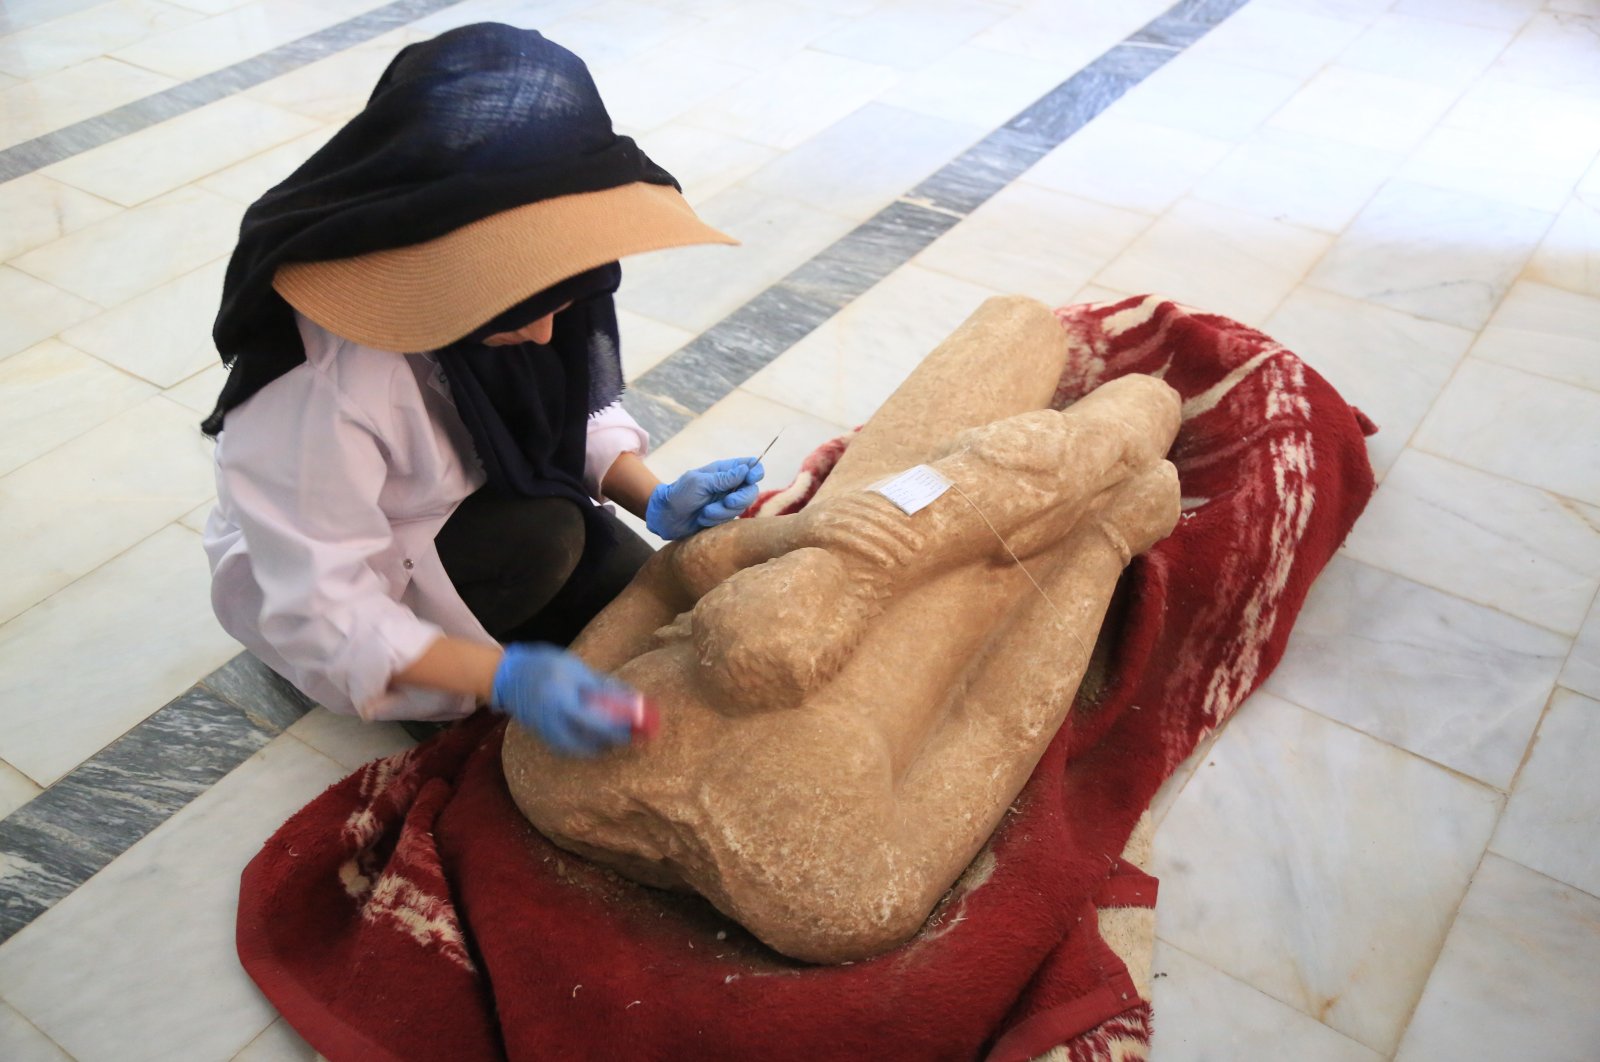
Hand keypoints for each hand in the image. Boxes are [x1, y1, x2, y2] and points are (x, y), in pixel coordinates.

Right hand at [490, 643, 635, 757]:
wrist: (508, 675)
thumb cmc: (544, 665)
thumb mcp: (575, 668)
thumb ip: (600, 685)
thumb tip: (629, 696)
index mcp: (561, 698)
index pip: (593, 722)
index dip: (615, 731)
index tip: (632, 732)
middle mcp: (551, 718)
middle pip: (584, 743)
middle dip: (607, 744)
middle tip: (625, 739)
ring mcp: (544, 729)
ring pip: (574, 749)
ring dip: (594, 747)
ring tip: (611, 739)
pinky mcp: (540, 734)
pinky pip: (564, 747)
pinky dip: (580, 746)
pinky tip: (592, 739)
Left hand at [645, 457, 764, 539]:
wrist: (666, 517)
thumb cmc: (680, 494)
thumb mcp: (699, 483)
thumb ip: (723, 478)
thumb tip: (746, 469)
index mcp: (724, 471)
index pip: (750, 466)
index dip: (756, 472)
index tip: (750, 479)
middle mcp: (729, 485)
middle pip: (751, 490)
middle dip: (740, 498)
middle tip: (727, 502)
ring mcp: (727, 502)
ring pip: (741, 507)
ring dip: (723, 512)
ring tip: (705, 512)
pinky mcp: (723, 517)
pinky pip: (731, 519)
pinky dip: (718, 520)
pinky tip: (703, 518)